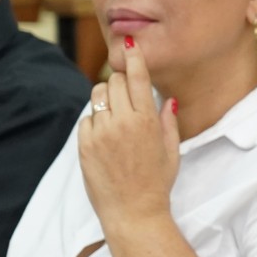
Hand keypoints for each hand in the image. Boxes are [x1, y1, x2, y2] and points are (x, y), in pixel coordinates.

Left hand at [79, 38, 179, 234]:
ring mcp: (101, 133)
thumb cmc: (157, 183)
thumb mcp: (171, 150)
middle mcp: (123, 122)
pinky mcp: (84, 145)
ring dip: (105, 98)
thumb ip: (168, 121)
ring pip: (97, 95)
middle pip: (113, 81)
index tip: (129, 44)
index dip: (133, 57)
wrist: (133, 212)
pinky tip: (105, 135)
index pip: (137, 77)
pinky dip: (94, 120)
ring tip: (114, 115)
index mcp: (147, 121)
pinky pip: (86, 118)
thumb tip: (167, 99)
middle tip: (125, 94)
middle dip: (119, 81)